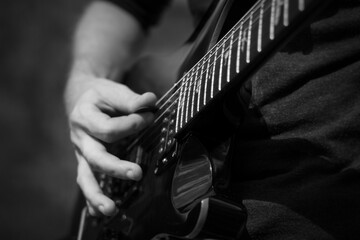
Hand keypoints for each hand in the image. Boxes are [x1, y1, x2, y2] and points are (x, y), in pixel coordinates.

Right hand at [68, 77, 156, 215]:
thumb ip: (131, 99)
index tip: (150, 116)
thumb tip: (151, 101)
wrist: (82, 98)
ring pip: (85, 176)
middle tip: (137, 174)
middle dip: (116, 167)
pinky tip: (99, 214)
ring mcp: (81, 153)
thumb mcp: (113, 90)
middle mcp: (80, 137)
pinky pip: (86, 182)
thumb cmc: (101, 96)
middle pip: (95, 157)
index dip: (132, 125)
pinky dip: (92, 200)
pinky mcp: (86, 162)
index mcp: (84, 117)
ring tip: (110, 210)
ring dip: (97, 195)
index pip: (109, 129)